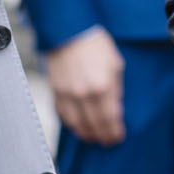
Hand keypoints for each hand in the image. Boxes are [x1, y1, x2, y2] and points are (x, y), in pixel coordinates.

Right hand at [44, 26, 124, 145]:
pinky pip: (63, 115)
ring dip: (86, 133)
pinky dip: (72, 123)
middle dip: (102, 136)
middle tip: (108, 141)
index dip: (114, 132)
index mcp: (103, 87)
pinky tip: (78, 125)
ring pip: (77, 125)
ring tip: (93, 136)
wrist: (70, 32)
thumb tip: (115, 107)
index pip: (110, 119)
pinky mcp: (56, 91)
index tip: (118, 137)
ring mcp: (68, 94)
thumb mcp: (115, 64)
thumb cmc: (96, 45)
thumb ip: (116, 88)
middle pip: (94, 125)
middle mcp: (84, 94)